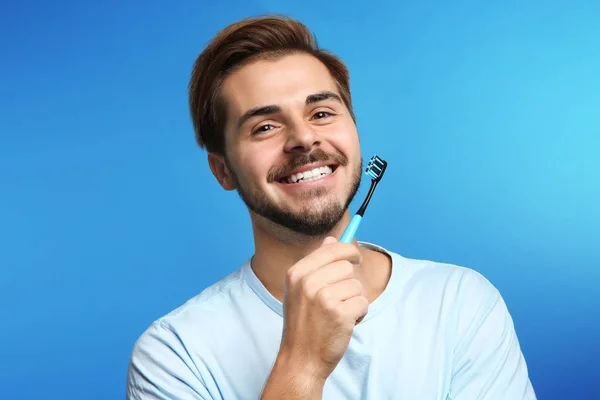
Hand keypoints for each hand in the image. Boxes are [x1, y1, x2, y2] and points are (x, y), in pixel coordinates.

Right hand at [278, 236, 368, 381]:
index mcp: (297, 273)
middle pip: (347, 266)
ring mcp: (324, 298)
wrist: (300, 359)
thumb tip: (333, 239)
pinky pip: (363, 303)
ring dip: (354, 300)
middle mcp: (308, 282)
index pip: (332, 248)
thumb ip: (316, 264)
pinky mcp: (340, 314)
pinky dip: (359, 314)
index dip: (349, 251)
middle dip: (350, 282)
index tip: (355, 258)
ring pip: (357, 286)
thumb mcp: (300, 290)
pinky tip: (344, 324)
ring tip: (338, 315)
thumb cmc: (302, 323)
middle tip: (339, 299)